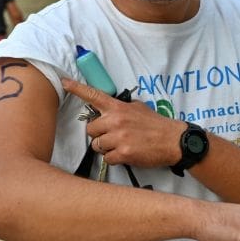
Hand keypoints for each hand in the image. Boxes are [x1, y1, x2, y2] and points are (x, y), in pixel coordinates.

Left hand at [63, 78, 184, 169]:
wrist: (175, 141)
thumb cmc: (158, 125)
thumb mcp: (140, 109)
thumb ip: (122, 108)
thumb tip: (111, 110)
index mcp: (119, 108)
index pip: (94, 95)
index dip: (77, 88)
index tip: (64, 82)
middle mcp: (116, 121)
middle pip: (90, 129)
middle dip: (99, 135)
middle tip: (114, 137)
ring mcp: (119, 138)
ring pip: (97, 146)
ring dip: (107, 148)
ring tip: (122, 146)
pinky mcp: (124, 153)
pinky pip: (108, 158)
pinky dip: (115, 159)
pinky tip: (127, 154)